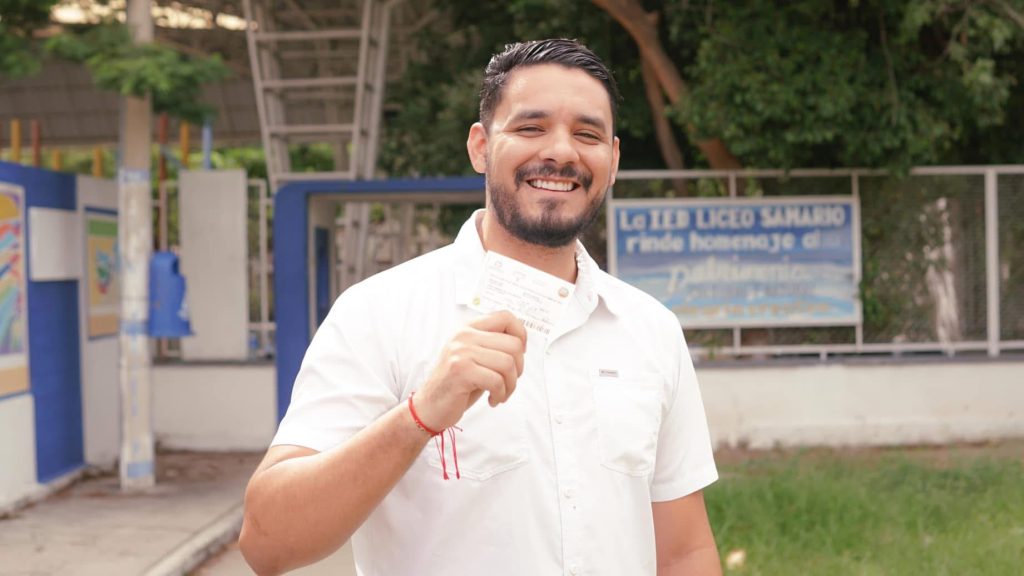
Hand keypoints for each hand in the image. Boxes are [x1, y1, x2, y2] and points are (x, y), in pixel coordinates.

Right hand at [413, 311, 526, 430]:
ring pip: (508, 364)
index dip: (520, 335)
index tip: (518, 354)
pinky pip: (497, 381)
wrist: (430, 406)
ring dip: (511, 385)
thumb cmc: (457, 384)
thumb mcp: (475, 357)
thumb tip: (522, 342)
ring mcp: (461, 352)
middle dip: (518, 369)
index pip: (505, 317)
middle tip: (509, 382)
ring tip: (500, 393)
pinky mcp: (460, 370)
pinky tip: (493, 399)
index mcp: (469, 328)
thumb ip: (493, 345)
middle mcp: (464, 336)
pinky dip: (500, 394)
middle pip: (513, 344)